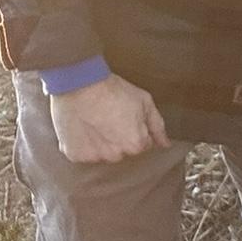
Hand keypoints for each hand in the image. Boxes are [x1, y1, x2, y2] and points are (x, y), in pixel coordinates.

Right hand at [48, 73, 170, 163]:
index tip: (127, 117)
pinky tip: (83, 127)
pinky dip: (83, 144)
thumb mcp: (144, 101)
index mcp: (136, 144)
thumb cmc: (111, 90)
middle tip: (110, 117)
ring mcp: (95, 157)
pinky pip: (84, 153)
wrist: (80, 83)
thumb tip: (165, 144)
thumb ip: (157, 126)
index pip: (143, 143)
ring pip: (103, 153)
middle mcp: (116, 155)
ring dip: (101, 142)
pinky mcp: (76, 154)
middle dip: (119, 137)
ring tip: (95, 121)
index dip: (137, 128)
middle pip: (123, 150)